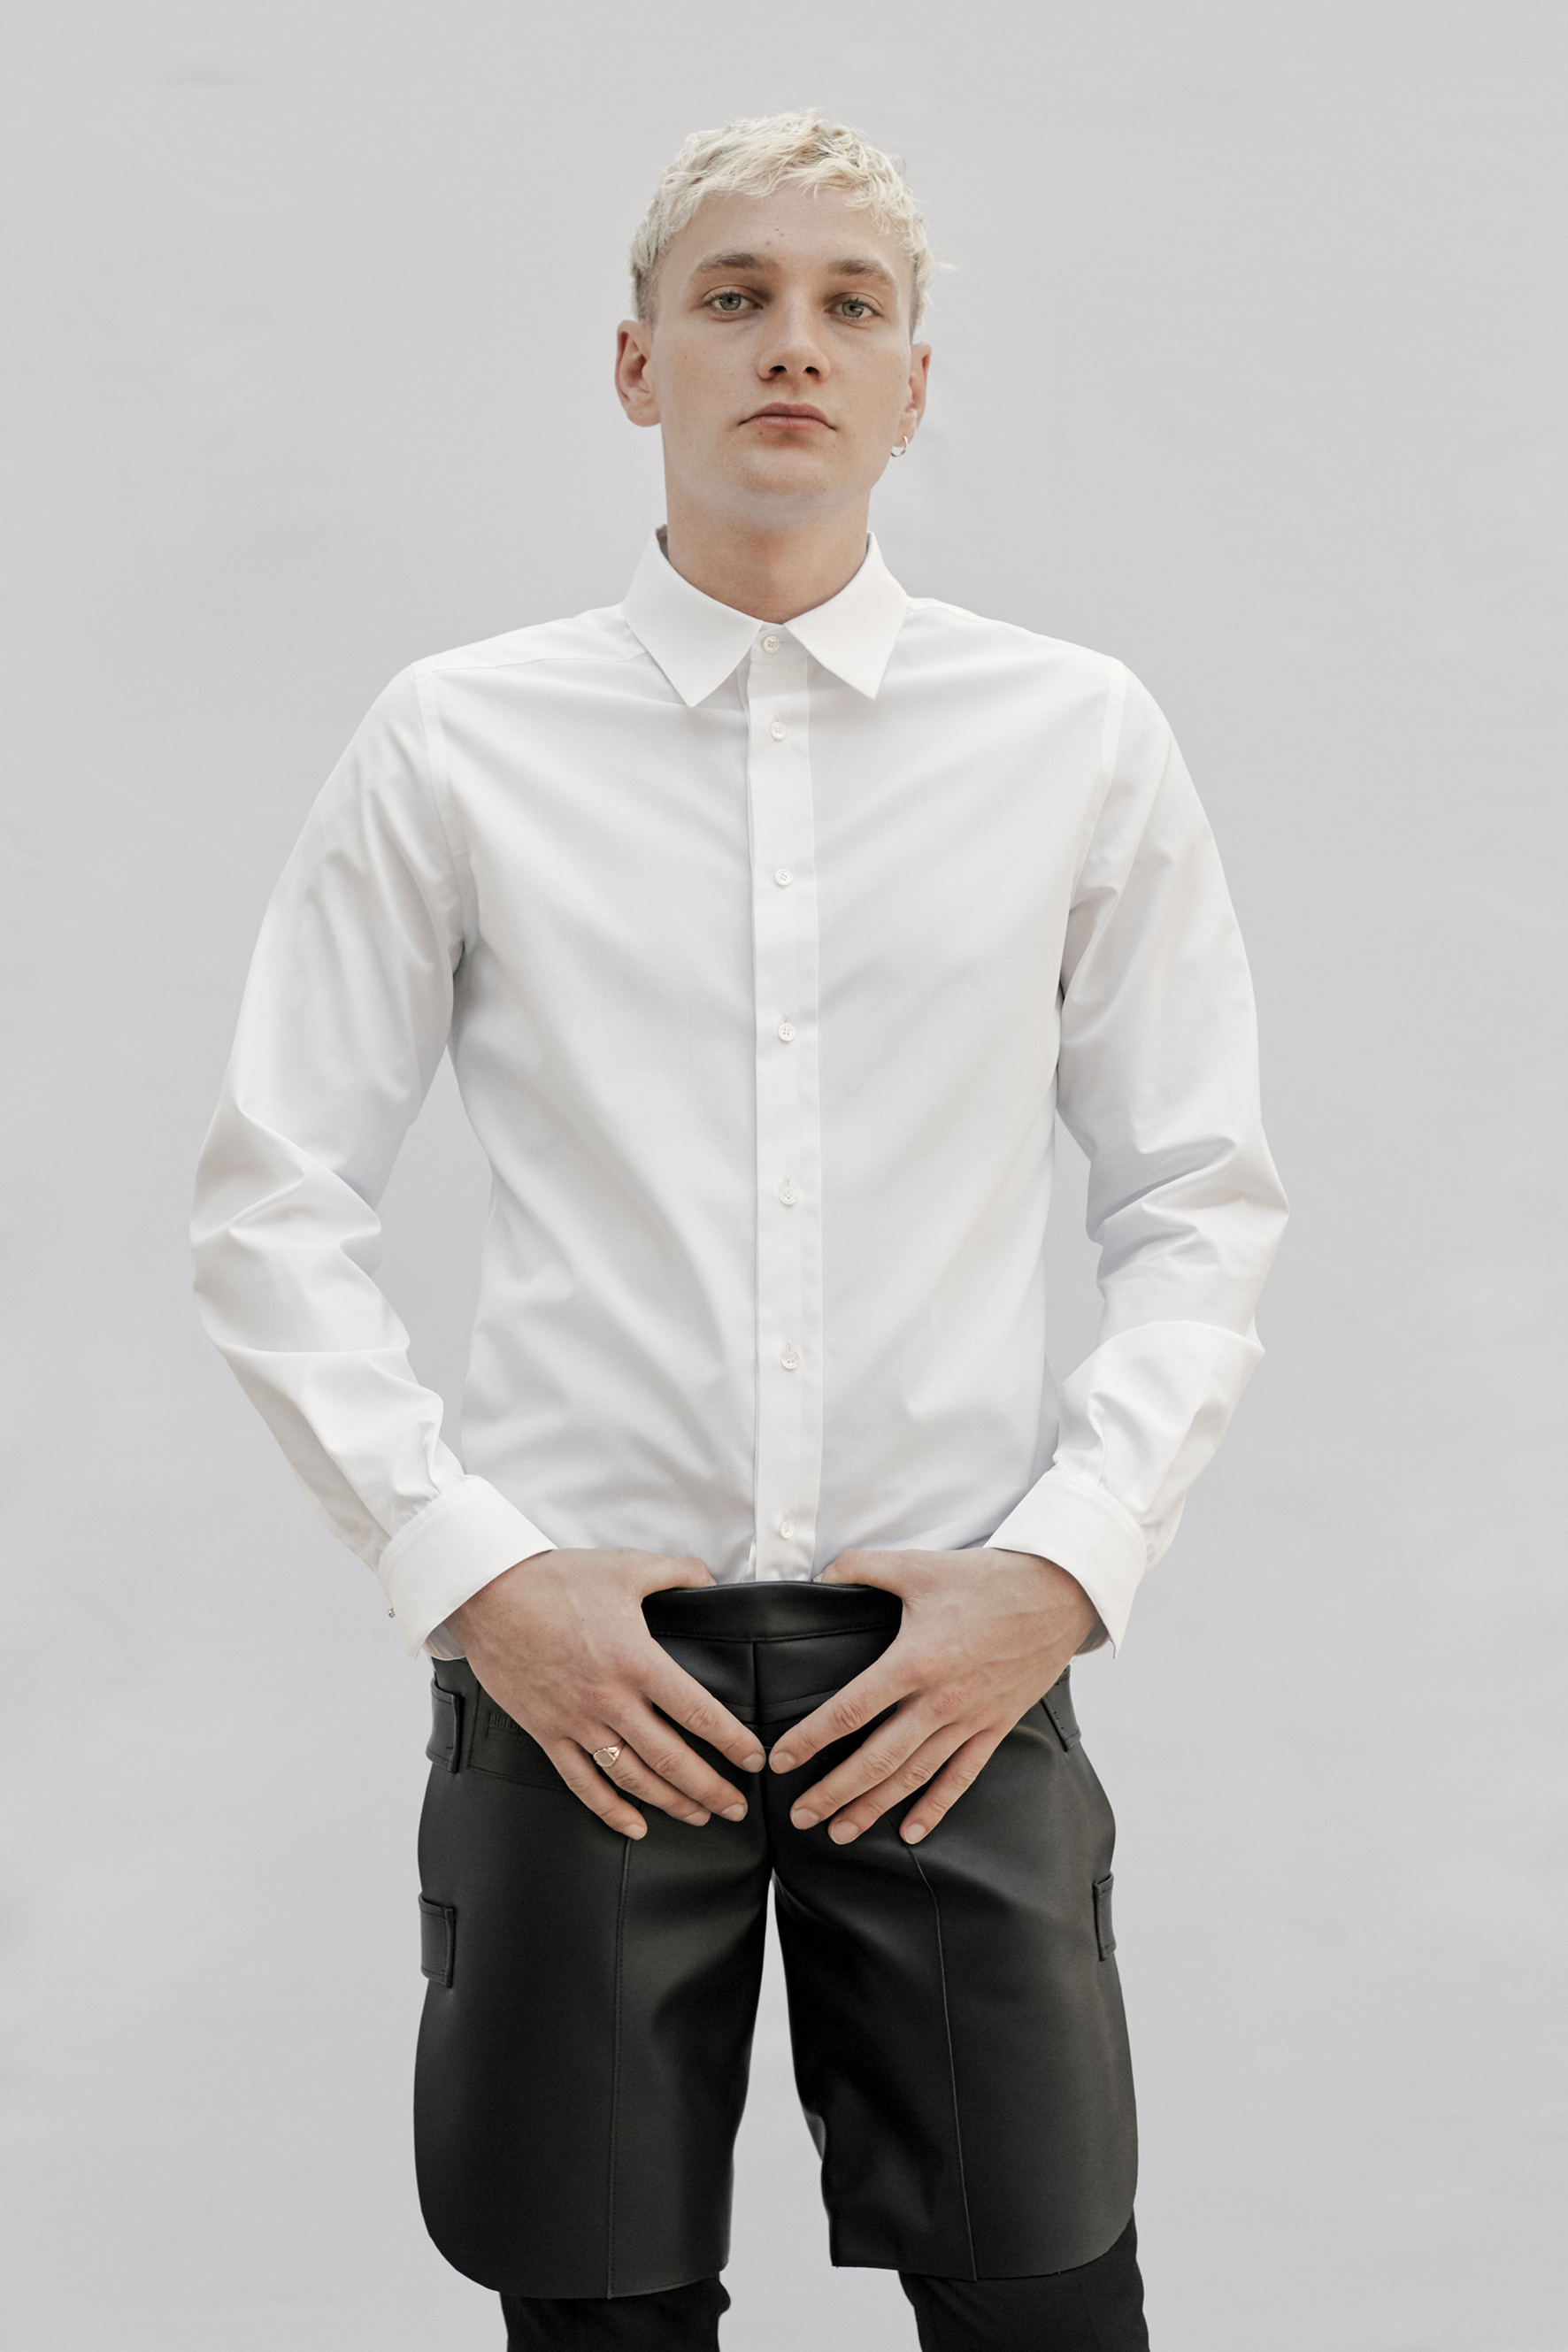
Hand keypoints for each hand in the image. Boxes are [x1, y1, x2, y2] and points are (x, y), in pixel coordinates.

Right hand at [448, 1549, 765, 1839]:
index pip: (698, 1712)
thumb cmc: (556, 1580)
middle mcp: (610, 1700)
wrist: (489, 1595)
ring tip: (699, 1815)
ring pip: (632, 1778)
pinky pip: (582, 1783)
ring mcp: (576, 1722)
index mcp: (636, 1661)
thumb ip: (678, 1572)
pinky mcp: (546, 1732)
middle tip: (737, 1806)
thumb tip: (710, 1580)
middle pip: (671, 1759)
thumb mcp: (628, 1567)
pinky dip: (610, 1810)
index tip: (753, 1758)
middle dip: (711, 1789)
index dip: (732, 1742)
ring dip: (671, 1803)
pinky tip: (635, 1826)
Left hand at [768, 1548, 1098, 1844]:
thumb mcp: (918, 1564)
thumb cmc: (987, 1579)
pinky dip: (936, 1807)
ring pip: (914, 1775)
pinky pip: (962, 1776)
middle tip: (801, 1816)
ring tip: (840, 1831)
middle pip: (879, 1758)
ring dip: (874, 1806)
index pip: (853, 1709)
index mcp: (917, 1660)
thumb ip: (860, 1567)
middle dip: (835, 1792)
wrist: (1058, 1594)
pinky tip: (911, 1832)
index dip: (813, 1738)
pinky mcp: (996, 1726)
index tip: (783, 1760)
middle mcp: (942, 1700)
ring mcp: (971, 1718)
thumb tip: (818, 1578)